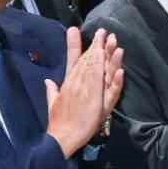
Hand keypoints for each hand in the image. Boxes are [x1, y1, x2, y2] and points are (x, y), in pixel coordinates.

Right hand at [46, 27, 122, 157]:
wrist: (62, 138)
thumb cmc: (57, 122)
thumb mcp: (53, 103)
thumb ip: (52, 90)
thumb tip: (48, 81)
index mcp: (69, 82)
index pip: (74, 60)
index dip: (75, 45)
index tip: (74, 30)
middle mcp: (80, 85)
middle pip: (91, 62)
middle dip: (98, 46)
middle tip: (104, 32)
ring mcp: (91, 94)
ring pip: (102, 72)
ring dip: (109, 58)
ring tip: (114, 44)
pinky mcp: (100, 105)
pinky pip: (111, 91)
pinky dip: (116, 81)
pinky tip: (120, 71)